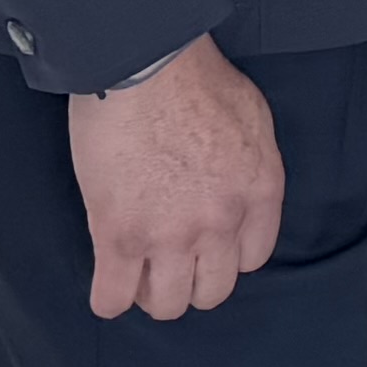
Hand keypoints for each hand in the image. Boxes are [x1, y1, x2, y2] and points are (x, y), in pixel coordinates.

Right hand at [69, 34, 281, 321]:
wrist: (144, 63)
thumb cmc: (194, 76)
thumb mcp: (252, 118)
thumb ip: (250, 166)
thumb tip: (234, 190)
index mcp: (259, 191)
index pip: (252, 258)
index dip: (224, 254)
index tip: (206, 245)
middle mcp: (221, 221)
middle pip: (212, 291)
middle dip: (190, 280)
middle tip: (168, 260)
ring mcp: (171, 235)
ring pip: (166, 304)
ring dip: (150, 292)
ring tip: (136, 271)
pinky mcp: (119, 236)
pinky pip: (113, 298)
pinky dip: (109, 298)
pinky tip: (108, 283)